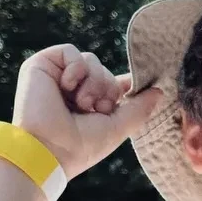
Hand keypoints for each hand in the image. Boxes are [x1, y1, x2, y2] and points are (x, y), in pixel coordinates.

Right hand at [11, 45, 160, 178]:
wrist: (48, 149)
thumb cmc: (81, 146)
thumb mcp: (118, 128)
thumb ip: (139, 108)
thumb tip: (159, 91)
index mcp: (91, 105)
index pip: (113, 84)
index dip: (126, 83)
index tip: (142, 84)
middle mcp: (74, 90)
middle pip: (105, 71)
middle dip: (106, 90)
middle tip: (94, 109)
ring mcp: (58, 77)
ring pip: (92, 60)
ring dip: (93, 83)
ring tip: (81, 104)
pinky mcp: (42, 65)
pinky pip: (71, 51)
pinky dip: (75, 68)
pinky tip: (68, 86)